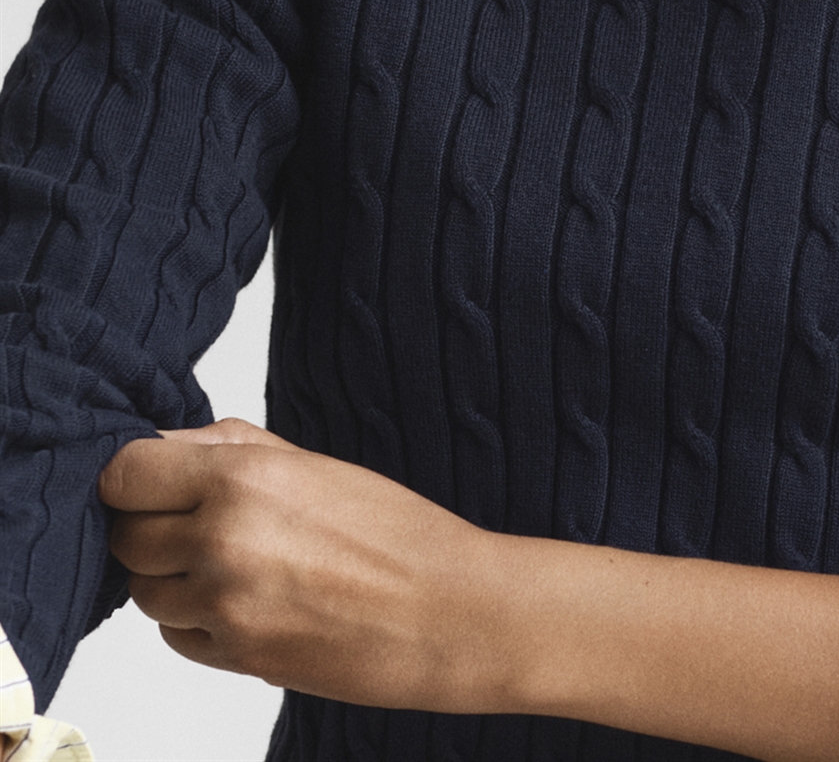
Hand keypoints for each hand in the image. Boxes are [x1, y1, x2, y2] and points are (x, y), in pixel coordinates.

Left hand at [99, 417, 512, 710]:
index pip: (125, 473)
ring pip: (143, 591)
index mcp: (244, 479)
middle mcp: (222, 541)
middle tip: (195, 519)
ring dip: (172, 575)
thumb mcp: (315, 463)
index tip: (151, 479)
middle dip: (151, 525)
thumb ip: (233, 448)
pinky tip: (247, 599)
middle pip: (125, 535)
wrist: (447, 612)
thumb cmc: (395, 532)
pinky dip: (195, 618)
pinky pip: (175, 634)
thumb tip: (169, 445)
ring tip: (232, 561)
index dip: (133, 476)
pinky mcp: (233, 658)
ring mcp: (224, 607)